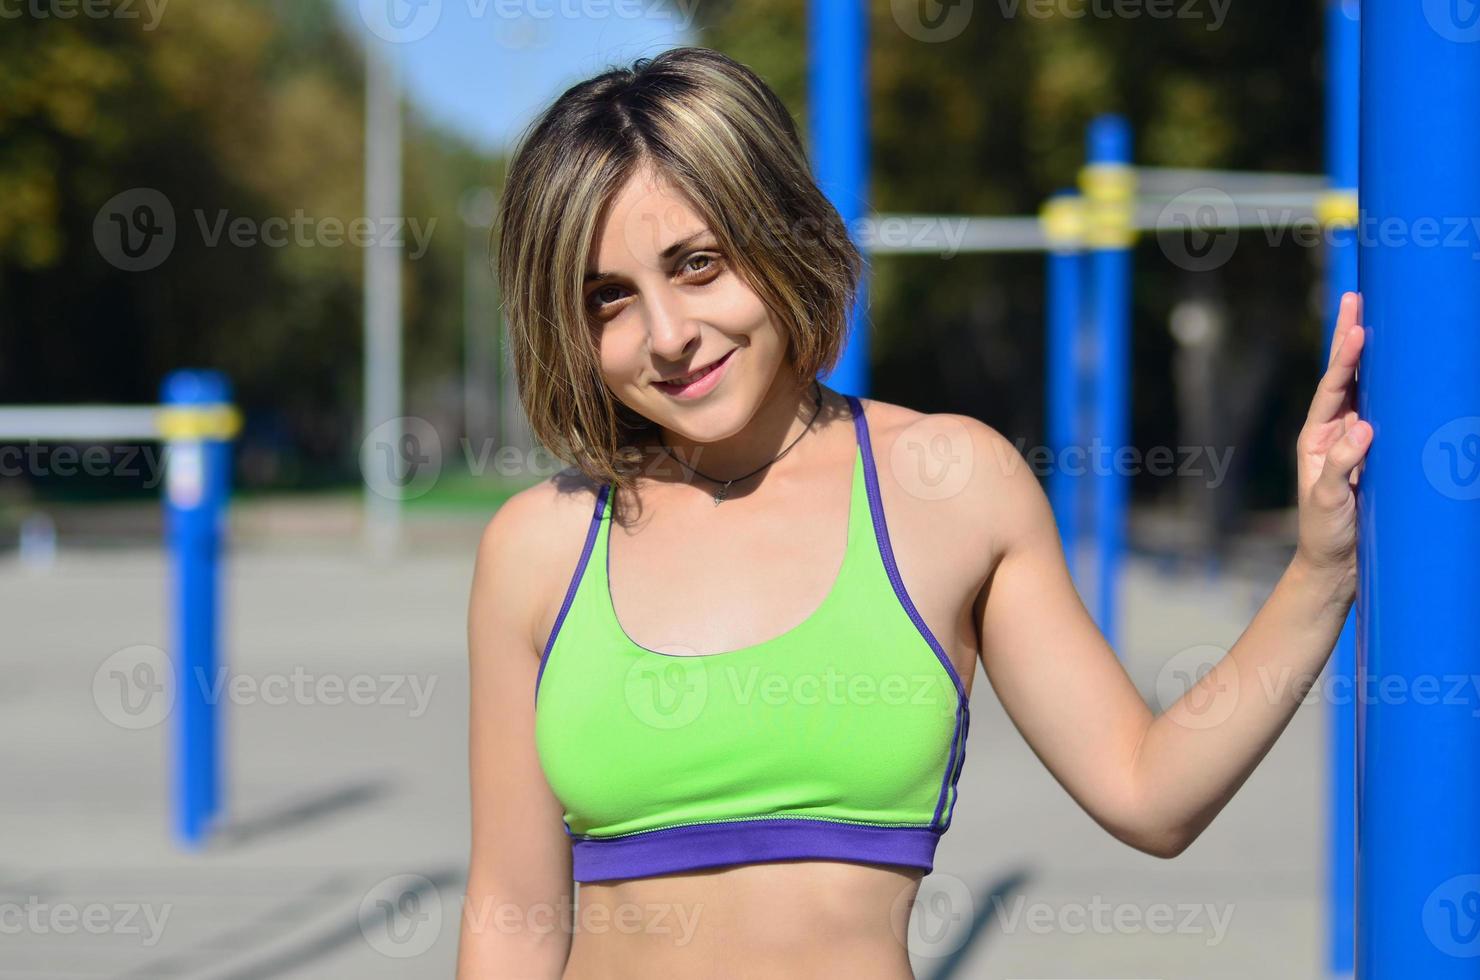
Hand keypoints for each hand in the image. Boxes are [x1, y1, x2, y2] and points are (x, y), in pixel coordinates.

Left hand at [1294, 291, 1370, 587]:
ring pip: (1370, 391)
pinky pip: (1392, 416)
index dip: (1345, 359)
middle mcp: (1336, 432)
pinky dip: (1399, 391)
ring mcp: (1359, 441)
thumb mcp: (1328, 501)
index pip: (1333, 389)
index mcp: (1317, 438)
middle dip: (1351, 338)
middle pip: (1347, 377)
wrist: (1338, 567)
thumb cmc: (1326, 534)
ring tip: (1380, 316)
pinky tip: (1409, 367)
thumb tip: (1364, 426)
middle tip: (1357, 297)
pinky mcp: (1380, 455)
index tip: (1357, 329)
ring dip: (1377, 357)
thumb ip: (1343, 466)